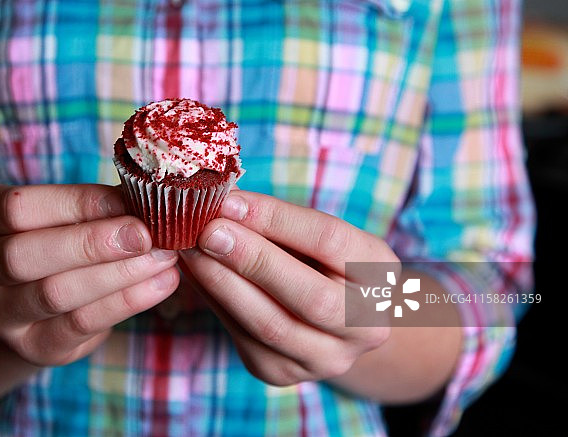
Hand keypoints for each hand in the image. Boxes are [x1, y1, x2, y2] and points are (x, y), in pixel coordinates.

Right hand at [0, 184, 179, 366]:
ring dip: (117, 274)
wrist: (27, 301)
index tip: (127, 199)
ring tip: (163, 258)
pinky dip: (126, 302)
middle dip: (91, 243)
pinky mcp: (31, 346)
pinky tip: (160, 285)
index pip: (16, 208)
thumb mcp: (55, 213)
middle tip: (146, 234)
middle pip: (23, 256)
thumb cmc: (51, 237)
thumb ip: (88, 204)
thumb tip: (147, 196)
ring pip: (54, 294)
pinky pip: (79, 324)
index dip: (75, 203)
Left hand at [179, 191, 396, 385]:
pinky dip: (214, 302)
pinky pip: (243, 337)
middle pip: (310, 297)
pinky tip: (194, 275)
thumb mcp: (314, 234)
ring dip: (223, 284)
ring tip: (191, 251)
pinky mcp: (283, 373)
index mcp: (380, 274)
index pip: (330, 241)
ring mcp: (326, 358)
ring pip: (271, 325)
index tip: (231, 202)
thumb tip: (222, 200)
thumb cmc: (318, 260)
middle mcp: (366, 326)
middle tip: (208, 231)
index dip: (277, 220)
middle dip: (253, 260)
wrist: (332, 319)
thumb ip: (277, 220)